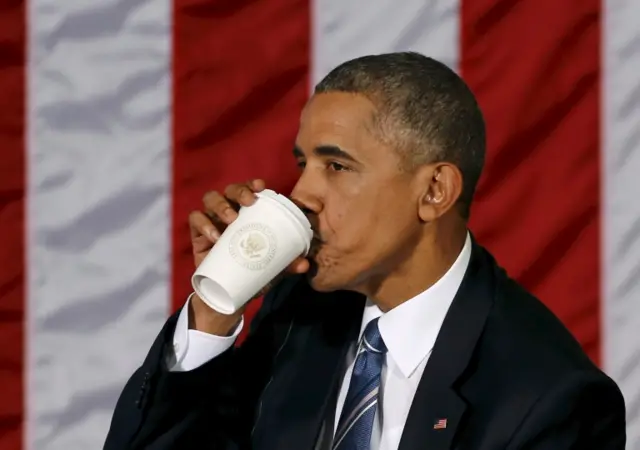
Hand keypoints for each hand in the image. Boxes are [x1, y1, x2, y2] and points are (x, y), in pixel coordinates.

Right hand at [187, 179, 309, 333]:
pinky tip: (215, 237)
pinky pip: (195, 219)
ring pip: (210, 198)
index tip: (261, 185)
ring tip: (231, 220)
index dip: (253, 183)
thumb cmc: (251, 272)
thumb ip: (287, 264)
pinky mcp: (197, 233)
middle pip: (230, 189)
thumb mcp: (271, 269)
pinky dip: (204, 224)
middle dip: (239, 190)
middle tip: (249, 201)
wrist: (226, 294)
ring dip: (221, 205)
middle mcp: (229, 211)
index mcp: (248, 214)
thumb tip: (305, 264)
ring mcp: (212, 220)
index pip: (250, 190)